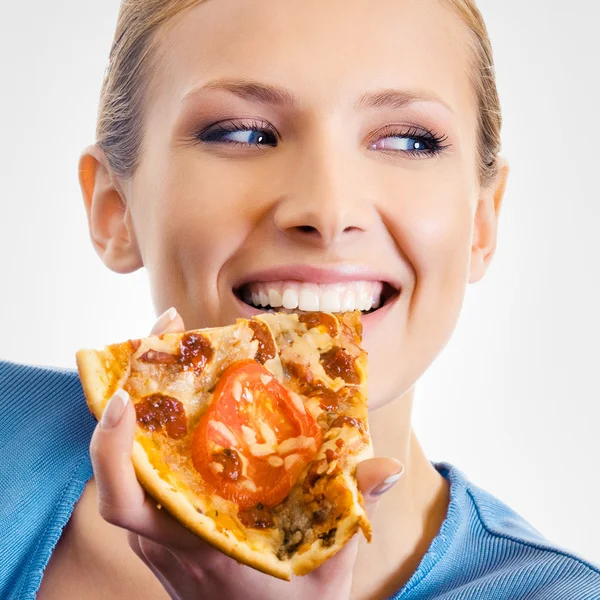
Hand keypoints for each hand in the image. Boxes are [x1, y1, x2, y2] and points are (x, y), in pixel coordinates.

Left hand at [89, 308, 404, 599]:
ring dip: (146, 403)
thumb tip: (386, 468)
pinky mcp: (168, 528)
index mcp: (198, 549)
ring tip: (177, 350)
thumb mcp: (329, 572)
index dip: (114, 451)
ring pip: (133, 462)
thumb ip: (351, 516)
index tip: (123, 399)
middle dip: (131, 393)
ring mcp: (163, 533)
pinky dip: (157, 428)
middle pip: (121, 465)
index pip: (129, 505)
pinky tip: (189, 395)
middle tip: (166, 332)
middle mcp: (168, 538)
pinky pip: (149, 471)